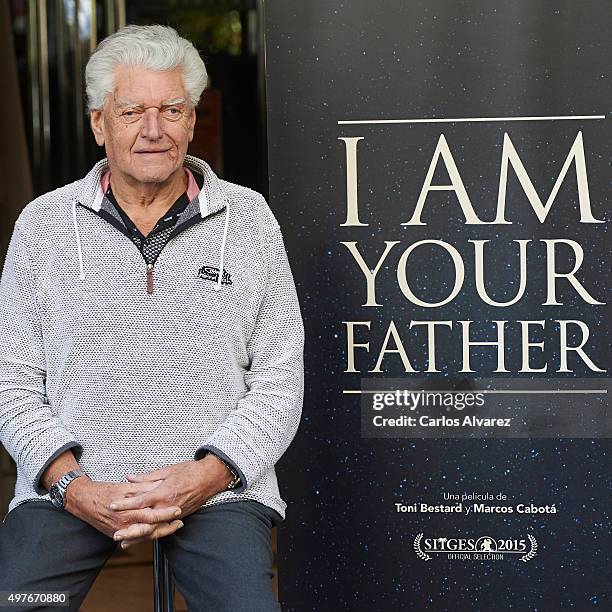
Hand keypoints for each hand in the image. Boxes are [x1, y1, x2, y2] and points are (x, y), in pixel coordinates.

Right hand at [65, 477, 184, 543]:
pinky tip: (157, 532)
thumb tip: (160, 485)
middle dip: (167, 527)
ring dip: (160, 532)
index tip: (178, 510)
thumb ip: (143, 487)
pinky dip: (147, 535)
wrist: (82, 501)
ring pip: (144, 535)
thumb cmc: (103, 491)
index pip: (151, 515)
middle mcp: (124, 524)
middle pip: (151, 529)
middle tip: (179, 522)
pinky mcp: (116, 534)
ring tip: (173, 526)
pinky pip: (135, 537)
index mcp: (127, 510)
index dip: (166, 513)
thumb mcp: (125, 487)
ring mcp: (120, 531)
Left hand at [108, 456, 232, 547]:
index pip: (140, 501)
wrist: (210, 478)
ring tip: (123, 541)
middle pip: (145, 521)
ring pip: (154, 529)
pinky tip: (141, 538)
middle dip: (129, 528)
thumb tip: (129, 478)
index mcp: (163, 492)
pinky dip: (151, 534)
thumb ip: (146, 477)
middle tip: (114, 533)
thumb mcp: (168, 470)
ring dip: (138, 536)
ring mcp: (174, 514)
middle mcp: (167, 506)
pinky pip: (163, 529)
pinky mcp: (179, 517)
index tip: (112, 506)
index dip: (125, 504)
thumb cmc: (190, 471)